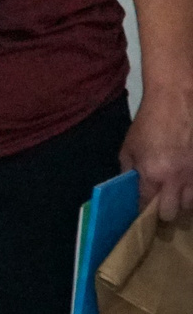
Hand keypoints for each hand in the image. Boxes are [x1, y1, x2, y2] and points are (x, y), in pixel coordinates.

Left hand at [122, 90, 192, 223]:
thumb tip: (129, 188)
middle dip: (164, 212)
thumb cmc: (148, 123)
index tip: (142, 211)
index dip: (143, 210)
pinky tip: (188, 183)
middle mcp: (177, 178)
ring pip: (192, 204)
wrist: (176, 100)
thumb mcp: (129, 147)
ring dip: (183, 202)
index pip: (147, 205)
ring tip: (176, 193)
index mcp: (153, 174)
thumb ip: (128, 171)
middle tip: (161, 204)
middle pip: (172, 212)